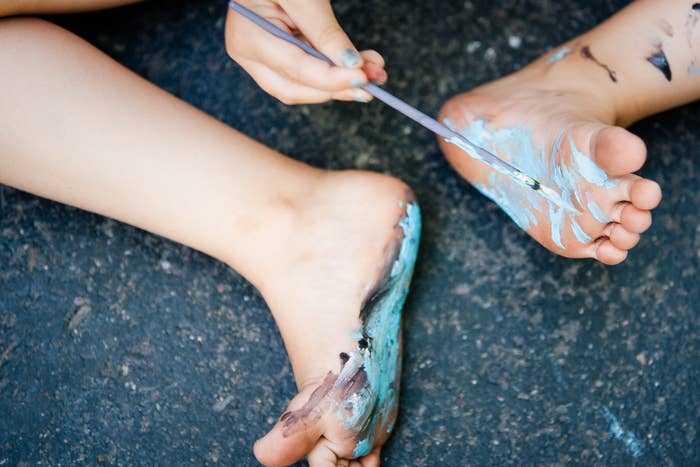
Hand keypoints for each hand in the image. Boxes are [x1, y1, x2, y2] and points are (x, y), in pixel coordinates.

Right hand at [225, 0, 387, 104]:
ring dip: (340, 83)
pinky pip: (305, 76)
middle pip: (296, 87)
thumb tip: (352, 65)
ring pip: (302, 87)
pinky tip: (357, 67)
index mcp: (247, 35)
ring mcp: (260, 59)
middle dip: (337, 87)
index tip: (362, 78)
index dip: (330, 78)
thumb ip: (325, 31)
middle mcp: (249, 54)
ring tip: (373, 72)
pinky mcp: (275, 58)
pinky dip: (332, 74)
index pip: (294, 68)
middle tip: (375, 78)